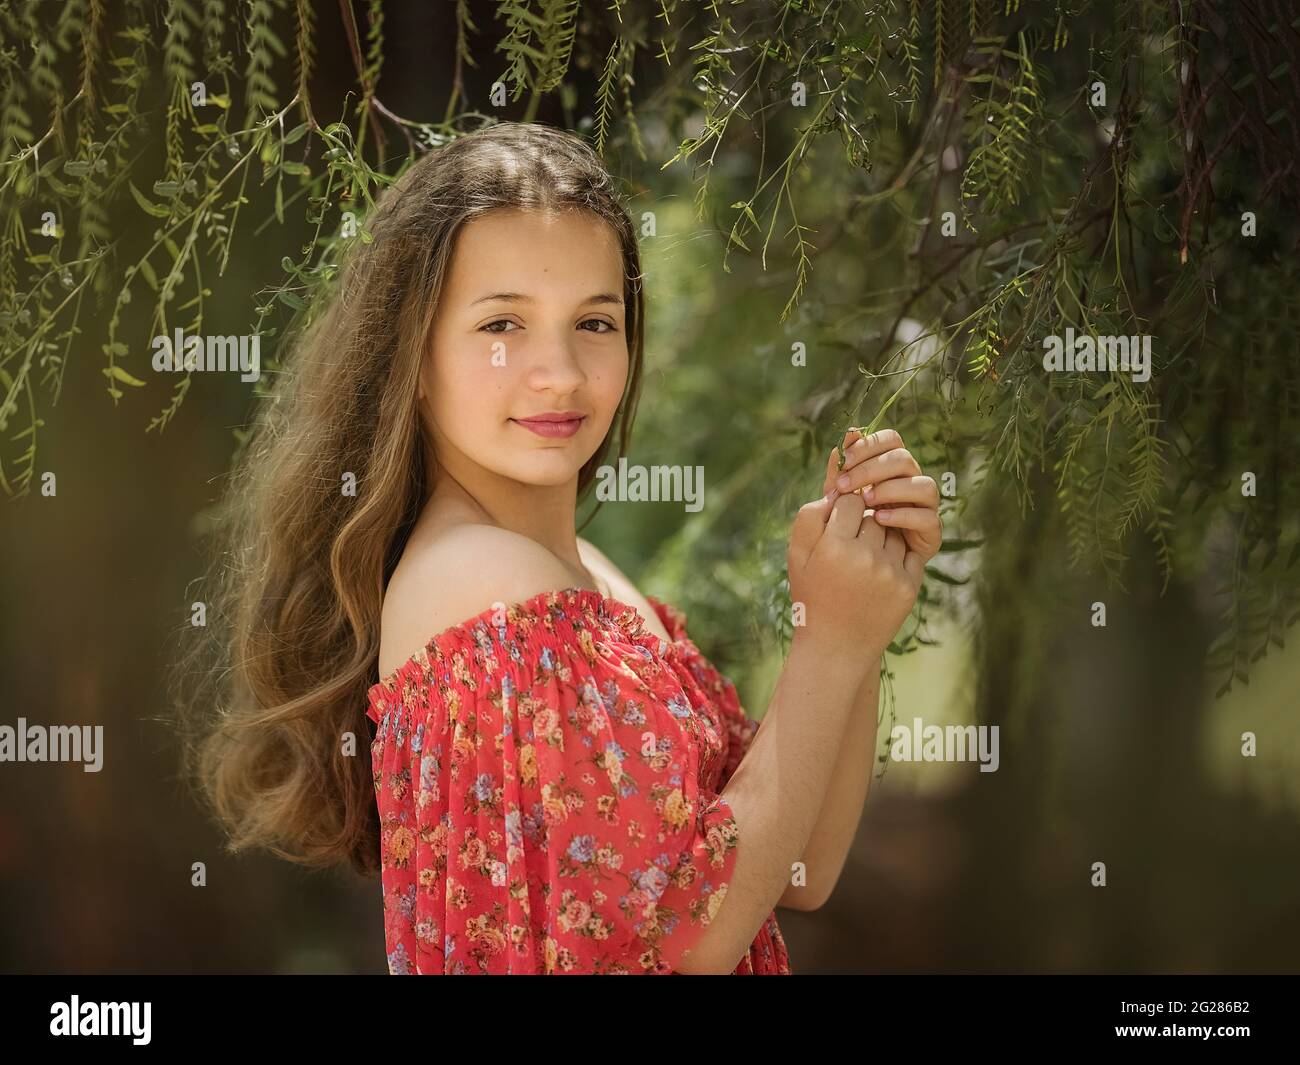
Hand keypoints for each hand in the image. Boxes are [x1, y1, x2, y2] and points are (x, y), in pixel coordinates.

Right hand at [787, 440, 929, 672]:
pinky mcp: (909, 585)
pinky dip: (895, 554)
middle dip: (861, 522)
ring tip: (861, 562)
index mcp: (834, 547)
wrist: (836, 646)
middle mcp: (865, 558)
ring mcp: (891, 572)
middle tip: (848, 546)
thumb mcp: (798, 554)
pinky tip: (876, 573)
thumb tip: (836, 479)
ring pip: (892, 528)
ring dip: (880, 536)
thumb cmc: (812, 594)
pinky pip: (907, 549)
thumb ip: (812, 513)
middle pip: (872, 512)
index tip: (836, 526)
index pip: (849, 500)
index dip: (841, 511)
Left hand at [824, 428, 941, 565]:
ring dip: (891, 489)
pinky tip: (878, 520)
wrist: (856, 567)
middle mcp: (912, 481)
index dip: (869, 445)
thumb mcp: (838, 495)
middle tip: (845, 486)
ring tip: (865, 502)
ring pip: (924, 485)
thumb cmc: (847, 525)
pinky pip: (927, 517)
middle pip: (904, 459)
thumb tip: (850, 432)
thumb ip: (841, 466)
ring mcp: (924, 507)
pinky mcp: (931, 532)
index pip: (891, 439)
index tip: (844, 461)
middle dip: (871, 469)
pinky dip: (902, 515)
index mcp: (891, 467)